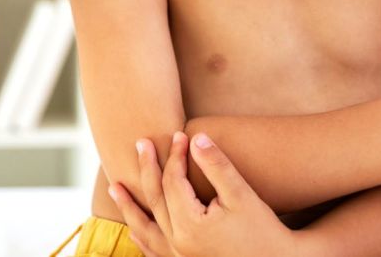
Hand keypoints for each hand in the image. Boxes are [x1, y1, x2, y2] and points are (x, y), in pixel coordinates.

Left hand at [111, 132, 299, 256]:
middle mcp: (179, 243)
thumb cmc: (265, 229)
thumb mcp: (242, 195)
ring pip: (147, 229)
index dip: (175, 155)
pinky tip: (133, 229)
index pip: (173, 182)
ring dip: (129, 207)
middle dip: (148, 169)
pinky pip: (156, 251)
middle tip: (140, 143)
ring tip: (115, 187)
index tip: (179, 134)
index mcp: (190, 225)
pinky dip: (142, 237)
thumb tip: (196, 137)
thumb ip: (217, 166)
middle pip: (156, 199)